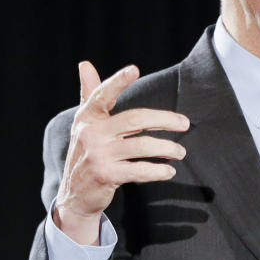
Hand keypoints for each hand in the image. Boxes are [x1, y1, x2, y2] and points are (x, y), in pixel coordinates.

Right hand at [54, 61, 189, 244]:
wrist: (74, 195)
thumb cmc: (85, 152)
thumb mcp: (84, 123)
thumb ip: (90, 93)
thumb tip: (85, 64)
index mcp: (87, 117)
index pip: (103, 95)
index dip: (118, 81)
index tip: (134, 69)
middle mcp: (91, 133)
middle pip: (135, 119)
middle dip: (165, 119)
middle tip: (185, 124)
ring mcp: (98, 155)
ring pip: (142, 146)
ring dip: (167, 148)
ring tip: (180, 152)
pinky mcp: (106, 175)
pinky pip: (140, 170)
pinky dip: (158, 170)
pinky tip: (168, 170)